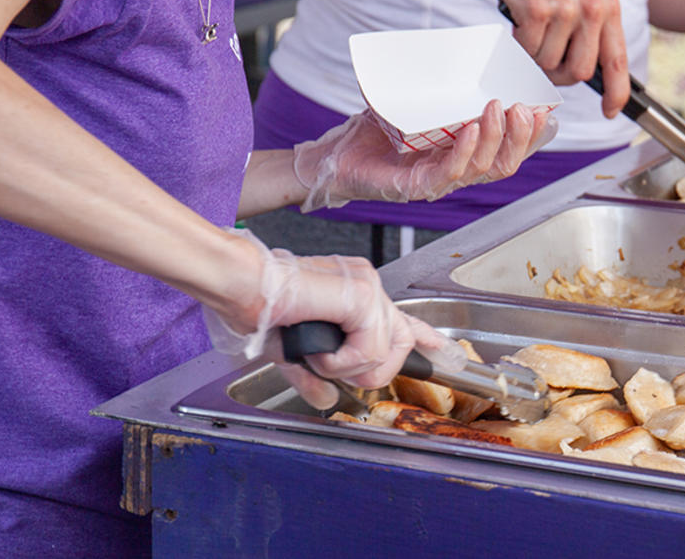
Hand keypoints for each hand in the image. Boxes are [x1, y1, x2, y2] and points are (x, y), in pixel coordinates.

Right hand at [202, 229, 467, 408]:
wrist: (239, 286)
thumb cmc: (258, 308)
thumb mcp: (293, 352)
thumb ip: (314, 376)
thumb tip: (325, 400)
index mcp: (355, 292)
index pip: (403, 319)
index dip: (428, 338)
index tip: (445, 352)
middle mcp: (367, 284)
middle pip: (402, 343)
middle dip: (371, 371)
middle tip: (333, 367)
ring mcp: (367, 287)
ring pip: (385, 352)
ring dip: (347, 366)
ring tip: (317, 352)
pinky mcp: (361, 295)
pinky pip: (368, 350)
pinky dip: (338, 360)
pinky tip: (318, 349)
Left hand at [292, 100, 555, 212]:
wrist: (334, 156)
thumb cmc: (374, 133)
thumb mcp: (415, 104)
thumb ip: (441, 90)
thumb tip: (463, 54)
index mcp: (461, 156)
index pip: (506, 151)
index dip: (529, 135)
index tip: (543, 108)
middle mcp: (454, 173)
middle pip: (502, 164)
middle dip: (520, 136)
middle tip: (524, 107)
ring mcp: (436, 183)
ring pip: (481, 168)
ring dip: (494, 137)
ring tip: (495, 108)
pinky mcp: (413, 188)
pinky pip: (447, 174)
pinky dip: (463, 151)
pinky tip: (469, 130)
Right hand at [475, 0, 628, 118]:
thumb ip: (590, 30)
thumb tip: (585, 72)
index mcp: (608, 7)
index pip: (618, 61)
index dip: (616, 92)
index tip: (609, 111)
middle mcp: (592, 8)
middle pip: (578, 73)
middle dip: (557, 72)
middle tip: (544, 54)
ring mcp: (566, 9)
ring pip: (548, 64)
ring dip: (534, 53)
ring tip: (532, 26)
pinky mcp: (538, 10)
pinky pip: (527, 50)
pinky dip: (518, 41)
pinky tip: (519, 19)